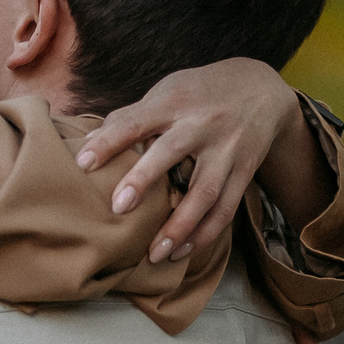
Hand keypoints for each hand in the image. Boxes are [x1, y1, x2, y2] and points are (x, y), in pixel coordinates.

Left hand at [74, 58, 294, 262]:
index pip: (135, 121)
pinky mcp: (245, 170)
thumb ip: (130, 117)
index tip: (82, 164)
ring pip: (204, 192)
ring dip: (180, 226)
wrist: (261, 88)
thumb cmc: (199, 93)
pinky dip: (205, 233)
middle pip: (171, 152)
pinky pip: (226, 208)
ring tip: (155, 254)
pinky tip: (184, 251)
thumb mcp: (166, 92)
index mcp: (174, 103)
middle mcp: (202, 124)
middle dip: (144, 180)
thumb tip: (87, 143)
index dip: (108, 142)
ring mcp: (226, 149)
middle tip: (118, 208)